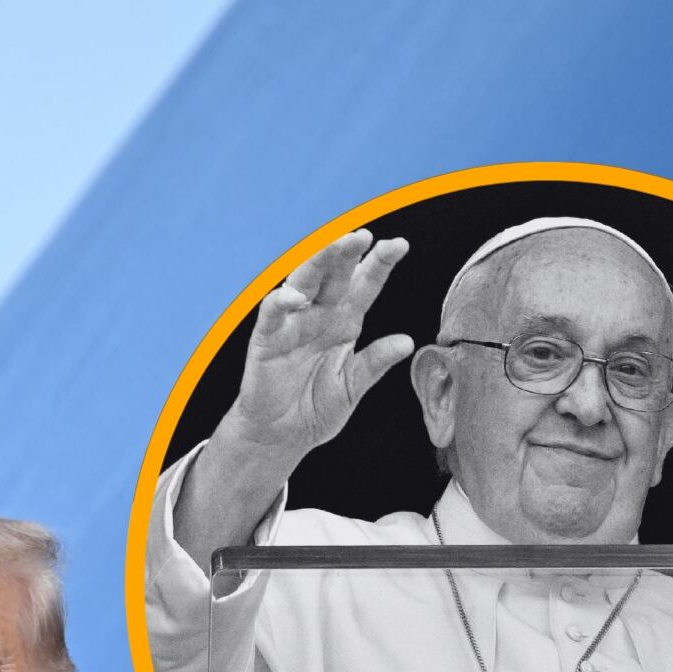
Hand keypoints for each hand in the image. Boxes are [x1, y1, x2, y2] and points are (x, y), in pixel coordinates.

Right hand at [222, 229, 414, 465]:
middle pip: (334, 274)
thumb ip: (375, 363)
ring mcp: (292, 325)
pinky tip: (294, 296)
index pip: (365, 284)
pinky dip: (280, 303)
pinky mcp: (266, 342)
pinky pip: (272, 317)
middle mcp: (319, 315)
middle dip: (347, 252)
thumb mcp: (352, 386)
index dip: (380, 264)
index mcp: (345, 321)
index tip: (399, 245)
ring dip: (317, 262)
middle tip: (362, 235)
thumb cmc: (315, 407)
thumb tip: (406, 342)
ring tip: (333, 246)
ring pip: (303, 283)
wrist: (281, 436)